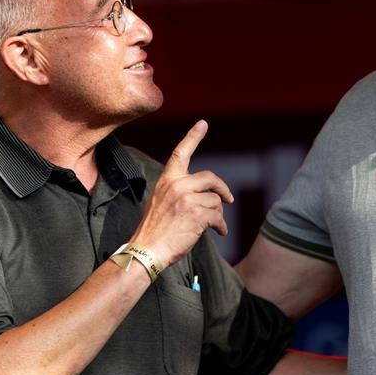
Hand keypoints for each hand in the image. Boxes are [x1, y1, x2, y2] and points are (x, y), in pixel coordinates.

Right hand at [129, 120, 234, 266]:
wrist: (147, 250)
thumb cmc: (154, 230)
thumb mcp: (161, 202)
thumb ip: (179, 192)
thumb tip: (206, 196)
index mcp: (167, 180)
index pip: (181, 153)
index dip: (193, 137)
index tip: (202, 124)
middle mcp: (177, 185)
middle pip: (210, 178)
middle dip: (222, 189)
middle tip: (228, 199)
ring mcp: (187, 198)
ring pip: (215, 200)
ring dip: (218, 214)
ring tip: (214, 225)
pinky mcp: (197, 214)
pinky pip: (218, 216)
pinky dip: (221, 225)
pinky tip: (219, 232)